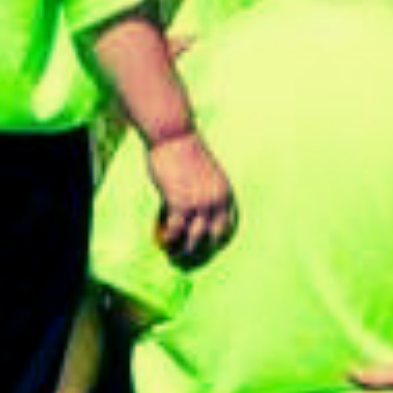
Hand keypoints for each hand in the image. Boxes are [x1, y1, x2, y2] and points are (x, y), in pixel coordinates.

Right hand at [148, 133, 235, 267]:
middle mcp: (216, 200)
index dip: (220, 238)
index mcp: (225, 192)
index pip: (228, 223)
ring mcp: (199, 203)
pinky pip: (175, 231)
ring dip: (184, 250)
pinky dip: (169, 239)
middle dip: (204, 248)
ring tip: (175, 254)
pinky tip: (163, 242)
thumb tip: (196, 210)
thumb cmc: (186, 151)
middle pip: (214, 235)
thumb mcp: (205, 174)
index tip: (211, 247)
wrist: (175, 137)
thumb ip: (204, 191)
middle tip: (191, 255)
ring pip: (194, 237)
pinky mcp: (180, 203)